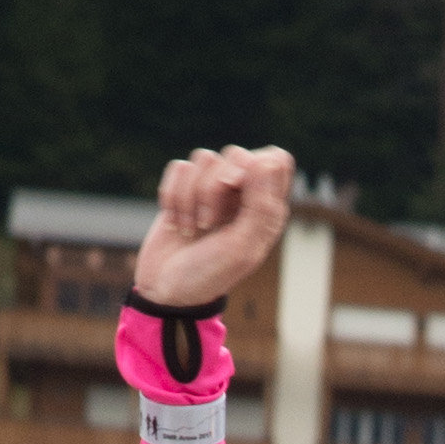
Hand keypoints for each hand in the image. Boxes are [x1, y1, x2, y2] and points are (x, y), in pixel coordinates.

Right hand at [133, 144, 294, 309]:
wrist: (167, 290)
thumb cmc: (210, 274)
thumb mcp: (241, 247)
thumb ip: (259, 205)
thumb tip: (264, 161)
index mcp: (267, 207)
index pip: (277, 160)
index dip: (258, 166)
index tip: (240, 189)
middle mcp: (243, 193)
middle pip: (237, 153)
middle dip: (216, 187)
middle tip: (210, 222)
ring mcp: (212, 188)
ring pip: (205, 158)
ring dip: (191, 198)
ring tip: (192, 230)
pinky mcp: (184, 188)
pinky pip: (179, 167)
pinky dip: (173, 197)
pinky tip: (176, 223)